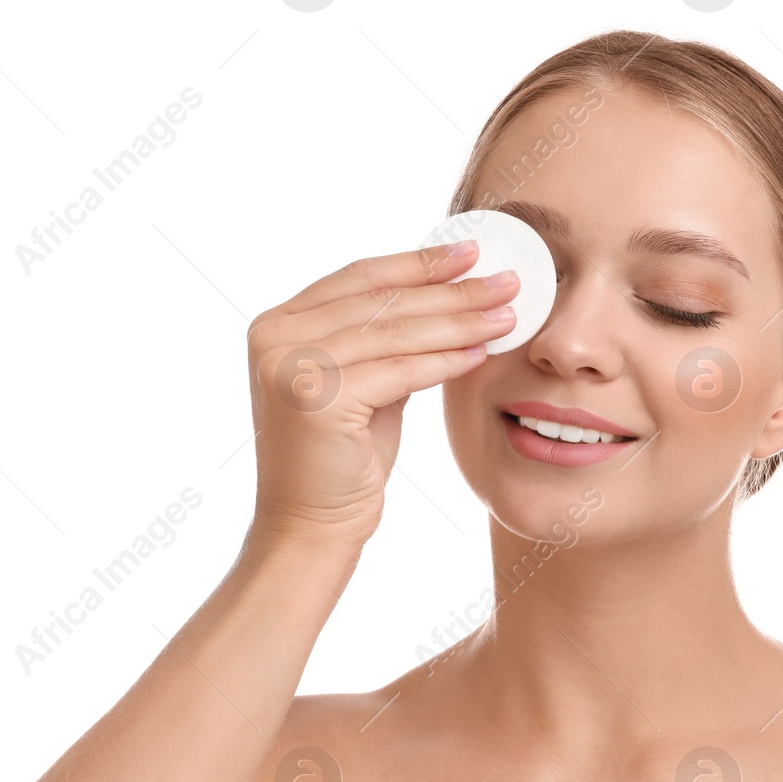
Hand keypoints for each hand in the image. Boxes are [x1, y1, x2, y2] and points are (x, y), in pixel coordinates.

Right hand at [244, 239, 518, 552]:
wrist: (310, 529)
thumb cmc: (340, 463)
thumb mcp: (359, 385)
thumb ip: (382, 341)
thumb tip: (444, 295)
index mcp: (277, 324)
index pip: (359, 277)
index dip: (418, 263)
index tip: (471, 252)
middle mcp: (275, 337)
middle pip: (381, 300)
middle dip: (450, 289)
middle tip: (506, 280)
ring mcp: (291, 366)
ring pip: (395, 332)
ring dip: (459, 321)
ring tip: (507, 315)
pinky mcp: (317, 398)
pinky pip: (399, 370)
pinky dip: (444, 361)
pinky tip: (481, 354)